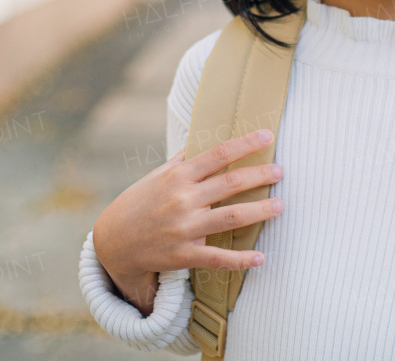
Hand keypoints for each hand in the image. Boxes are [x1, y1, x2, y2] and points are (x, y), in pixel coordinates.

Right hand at [92, 129, 284, 315]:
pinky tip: (260, 257)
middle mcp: (183, 200)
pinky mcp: (184, 255)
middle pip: (230, 183)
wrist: (114, 241)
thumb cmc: (139, 202)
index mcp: (178, 176)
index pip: (218, 155)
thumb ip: (183, 160)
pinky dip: (241, 259)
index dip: (245, 144)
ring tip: (279, 205)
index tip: (268, 136)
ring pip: (231, 217)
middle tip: (280, 172)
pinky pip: (218, 258)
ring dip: (259, 211)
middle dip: (260, 176)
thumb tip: (204, 140)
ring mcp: (184, 228)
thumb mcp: (157, 175)